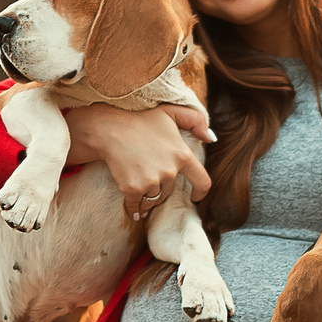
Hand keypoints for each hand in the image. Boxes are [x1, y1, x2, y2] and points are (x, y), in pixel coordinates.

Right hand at [65, 103, 212, 219]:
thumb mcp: (171, 112)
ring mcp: (151, 181)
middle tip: (149, 177)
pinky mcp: (133, 188)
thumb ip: (196, 120)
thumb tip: (212, 139)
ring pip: (153, 199)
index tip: (196, 197)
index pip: (202, 181)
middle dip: (161, 187)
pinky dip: (135, 208)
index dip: (200, 192)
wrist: (110, 129)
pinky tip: (134, 209)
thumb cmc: (141, 119)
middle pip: (169, 191)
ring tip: (140, 188)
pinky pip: (136, 205)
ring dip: (148, 198)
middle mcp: (169, 171)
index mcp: (182, 155)